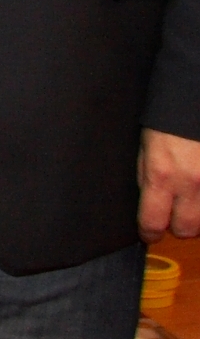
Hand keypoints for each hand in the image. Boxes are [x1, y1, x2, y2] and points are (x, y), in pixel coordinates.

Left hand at [139, 127, 199, 241]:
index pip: (153, 222)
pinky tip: (199, 192)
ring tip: (190, 203)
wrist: (192, 105)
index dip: (149, 232)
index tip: (149, 233)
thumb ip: (147, 179)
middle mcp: (190, 183)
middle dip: (177, 226)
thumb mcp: (144, 151)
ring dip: (197, 217)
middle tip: (173, 216)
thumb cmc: (165, 125)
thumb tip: (148, 204)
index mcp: (161, 176)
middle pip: (186, 229)